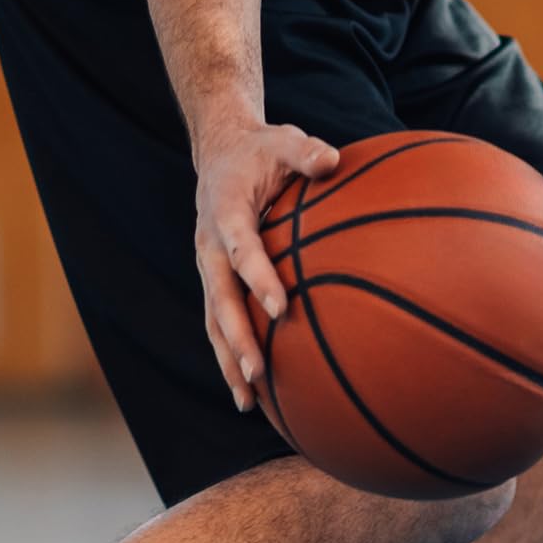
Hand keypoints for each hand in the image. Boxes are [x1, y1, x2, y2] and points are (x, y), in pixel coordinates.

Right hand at [194, 122, 339, 410]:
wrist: (220, 152)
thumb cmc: (262, 150)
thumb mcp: (284, 139)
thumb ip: (306, 152)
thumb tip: (332, 160)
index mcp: (226, 211)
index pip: (242, 248)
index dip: (259, 278)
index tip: (282, 308)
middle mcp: (210, 245)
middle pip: (220, 299)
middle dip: (237, 339)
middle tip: (258, 372)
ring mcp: (209, 267)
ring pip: (214, 321)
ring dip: (229, 361)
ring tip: (247, 402)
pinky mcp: (215, 281)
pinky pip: (220, 323)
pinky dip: (232, 356)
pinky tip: (252, 392)